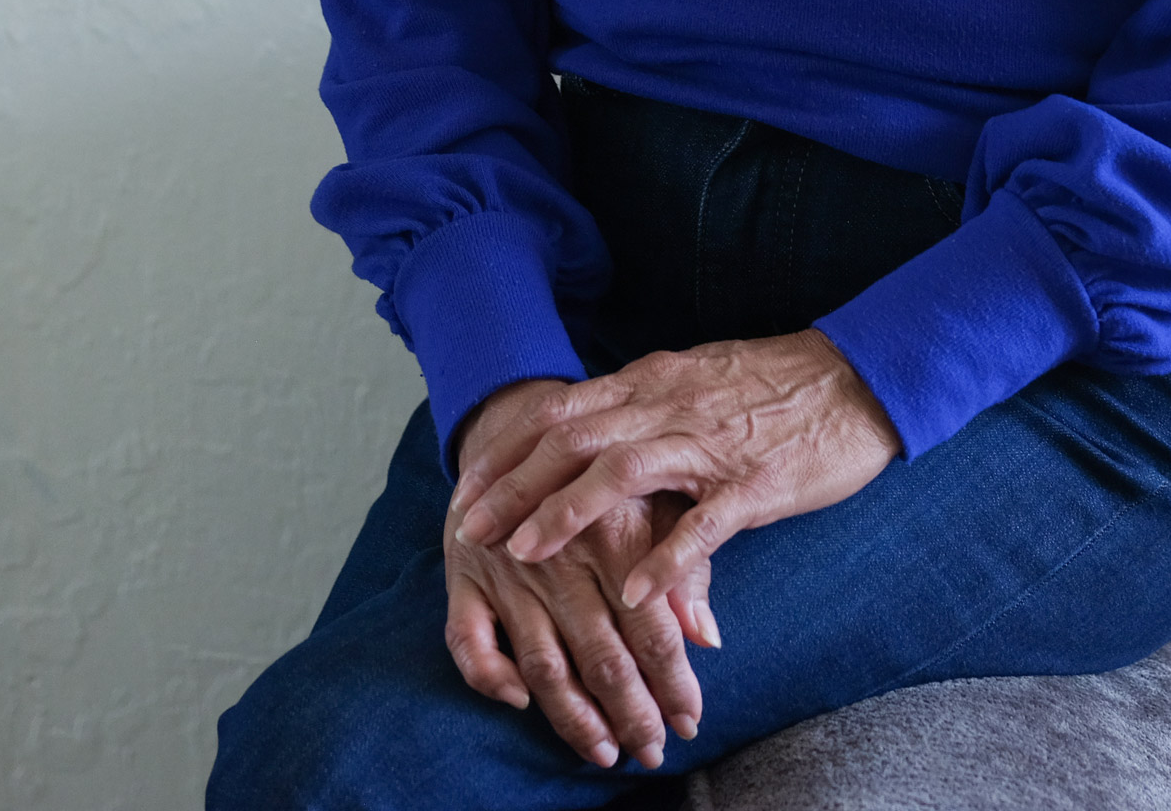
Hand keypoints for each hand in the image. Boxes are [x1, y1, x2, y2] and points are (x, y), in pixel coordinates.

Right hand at [439, 464, 703, 770]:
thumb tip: (708, 637)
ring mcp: (506, 572)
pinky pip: (466, 641)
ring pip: (542, 662)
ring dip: (573, 716)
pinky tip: (519, 701)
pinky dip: (489, 677)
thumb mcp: (660, 499)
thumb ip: (686, 566)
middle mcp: (560, 558)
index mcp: (614, 533)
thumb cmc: (608, 470)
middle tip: (653, 750)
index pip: (652, 629)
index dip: (674, 683)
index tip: (691, 720)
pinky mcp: (462, 578)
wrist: (522, 419)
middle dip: (631, 714)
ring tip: (602, 751)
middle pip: (601, 656)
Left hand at [456, 331, 900, 610]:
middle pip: (573, 439)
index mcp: (654, 382)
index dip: (507, 448)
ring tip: (525, 553)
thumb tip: (593, 432)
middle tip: (468, 528)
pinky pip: (704, 524)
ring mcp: (712, 444)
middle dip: (514, 485)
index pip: (561, 410)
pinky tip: (635, 593)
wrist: (861, 377)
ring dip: (567, 512)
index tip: (466, 484)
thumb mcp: (697, 381)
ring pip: (623, 472)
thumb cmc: (779, 385)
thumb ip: (646, 405)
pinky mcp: (755, 484)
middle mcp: (670, 406)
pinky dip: (666, 558)